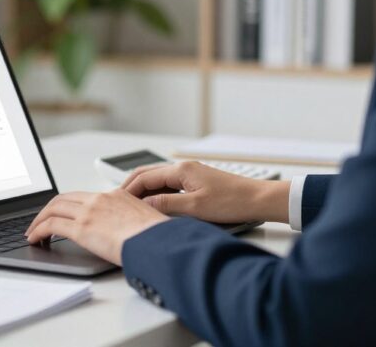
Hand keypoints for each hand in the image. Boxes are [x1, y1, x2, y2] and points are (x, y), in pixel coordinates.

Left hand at [24, 190, 169, 265]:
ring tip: (32, 233)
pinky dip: (38, 230)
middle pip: (64, 198)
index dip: (68, 205)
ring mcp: (89, 212)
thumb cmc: (159, 238)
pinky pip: (51, 225)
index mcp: (117, 196)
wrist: (160, 242)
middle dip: (48, 210)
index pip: (84, 196)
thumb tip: (130, 235)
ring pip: (53, 209)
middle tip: (40, 222)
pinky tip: (35, 239)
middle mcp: (100, 199)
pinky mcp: (82, 228)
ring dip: (39, 220)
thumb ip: (132, 223)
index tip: (61, 214)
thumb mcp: (146, 222)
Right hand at [120, 161, 290, 224]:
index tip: (116, 203)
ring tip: (132, 205)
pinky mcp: (197, 181)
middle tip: (117, 202)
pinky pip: (169, 184)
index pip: (144, 177)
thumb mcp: (194, 208)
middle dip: (131, 187)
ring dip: (144, 189)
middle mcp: (184, 168)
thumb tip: (144, 205)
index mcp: (180, 170)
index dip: (128, 190)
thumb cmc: (231, 202)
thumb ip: (166, 205)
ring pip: (158, 179)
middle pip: (148, 174)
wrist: (258, 199)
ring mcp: (191, 174)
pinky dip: (157, 192)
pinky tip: (155, 203)